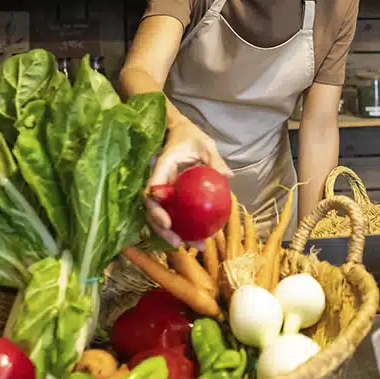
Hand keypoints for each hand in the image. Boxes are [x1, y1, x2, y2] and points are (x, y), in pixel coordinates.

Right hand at [144, 120, 229, 248]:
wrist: (180, 131)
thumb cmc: (190, 136)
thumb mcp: (204, 143)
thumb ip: (214, 159)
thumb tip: (227, 175)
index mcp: (162, 167)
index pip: (152, 191)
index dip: (156, 209)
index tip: (167, 223)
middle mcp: (159, 181)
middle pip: (153, 210)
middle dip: (162, 230)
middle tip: (178, 243)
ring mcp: (164, 190)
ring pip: (163, 215)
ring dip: (174, 233)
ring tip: (194, 246)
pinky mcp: (172, 195)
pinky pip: (175, 212)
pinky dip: (185, 226)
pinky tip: (200, 237)